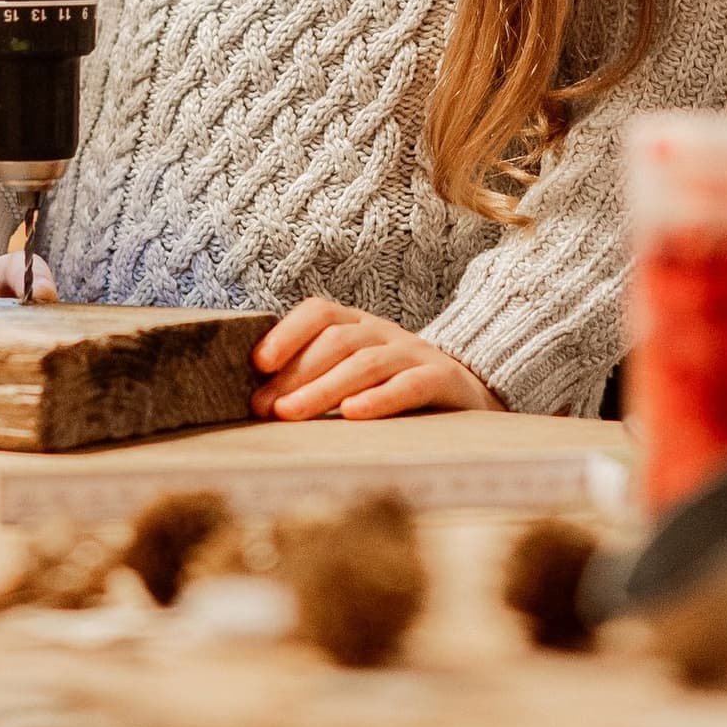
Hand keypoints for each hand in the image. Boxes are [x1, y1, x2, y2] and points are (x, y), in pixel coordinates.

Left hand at [251, 300, 501, 419]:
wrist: (468, 395)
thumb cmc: (395, 388)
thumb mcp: (355, 375)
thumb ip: (315, 378)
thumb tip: (260, 400)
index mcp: (359, 325)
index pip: (320, 313)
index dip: (287, 332)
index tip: (257, 363)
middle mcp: (383, 332)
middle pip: (336, 342)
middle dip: (295, 373)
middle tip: (263, 406)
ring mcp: (414, 353)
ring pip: (365, 363)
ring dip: (323, 388)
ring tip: (292, 413)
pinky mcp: (441, 380)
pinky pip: (409, 385)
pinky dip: (379, 398)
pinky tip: (352, 413)